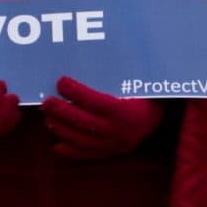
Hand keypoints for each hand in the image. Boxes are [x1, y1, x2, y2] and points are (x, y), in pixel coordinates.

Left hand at [40, 76, 164, 159]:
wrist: (159, 118)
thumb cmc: (146, 94)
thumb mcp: (138, 81)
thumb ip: (117, 72)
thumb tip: (94, 52)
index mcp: (129, 113)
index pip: (96, 102)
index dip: (76, 92)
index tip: (61, 81)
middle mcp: (121, 133)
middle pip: (84, 123)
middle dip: (61, 112)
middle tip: (46, 101)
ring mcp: (114, 146)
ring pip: (81, 140)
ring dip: (61, 129)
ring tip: (47, 116)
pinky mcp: (111, 154)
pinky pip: (86, 155)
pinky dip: (69, 151)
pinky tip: (55, 143)